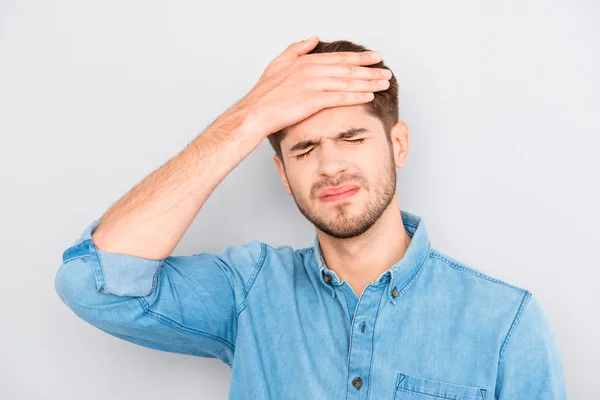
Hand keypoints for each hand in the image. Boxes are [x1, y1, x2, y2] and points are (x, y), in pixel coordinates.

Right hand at [234, 36, 391, 137]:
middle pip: (348, 68)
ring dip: (368, 82)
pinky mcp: (312, 101)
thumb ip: (298, 49)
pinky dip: (356, 96)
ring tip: (384, 84)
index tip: (376, 57)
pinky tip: (369, 96)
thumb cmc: (265, 92)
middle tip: (387, 71)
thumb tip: (314, 38)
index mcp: (306, 61)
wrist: (255, 112)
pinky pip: (339, 97)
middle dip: (370, 70)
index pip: (340, 58)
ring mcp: (313, 85)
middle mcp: (312, 70)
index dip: (360, 58)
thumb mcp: (279, 62)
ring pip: (347, 82)